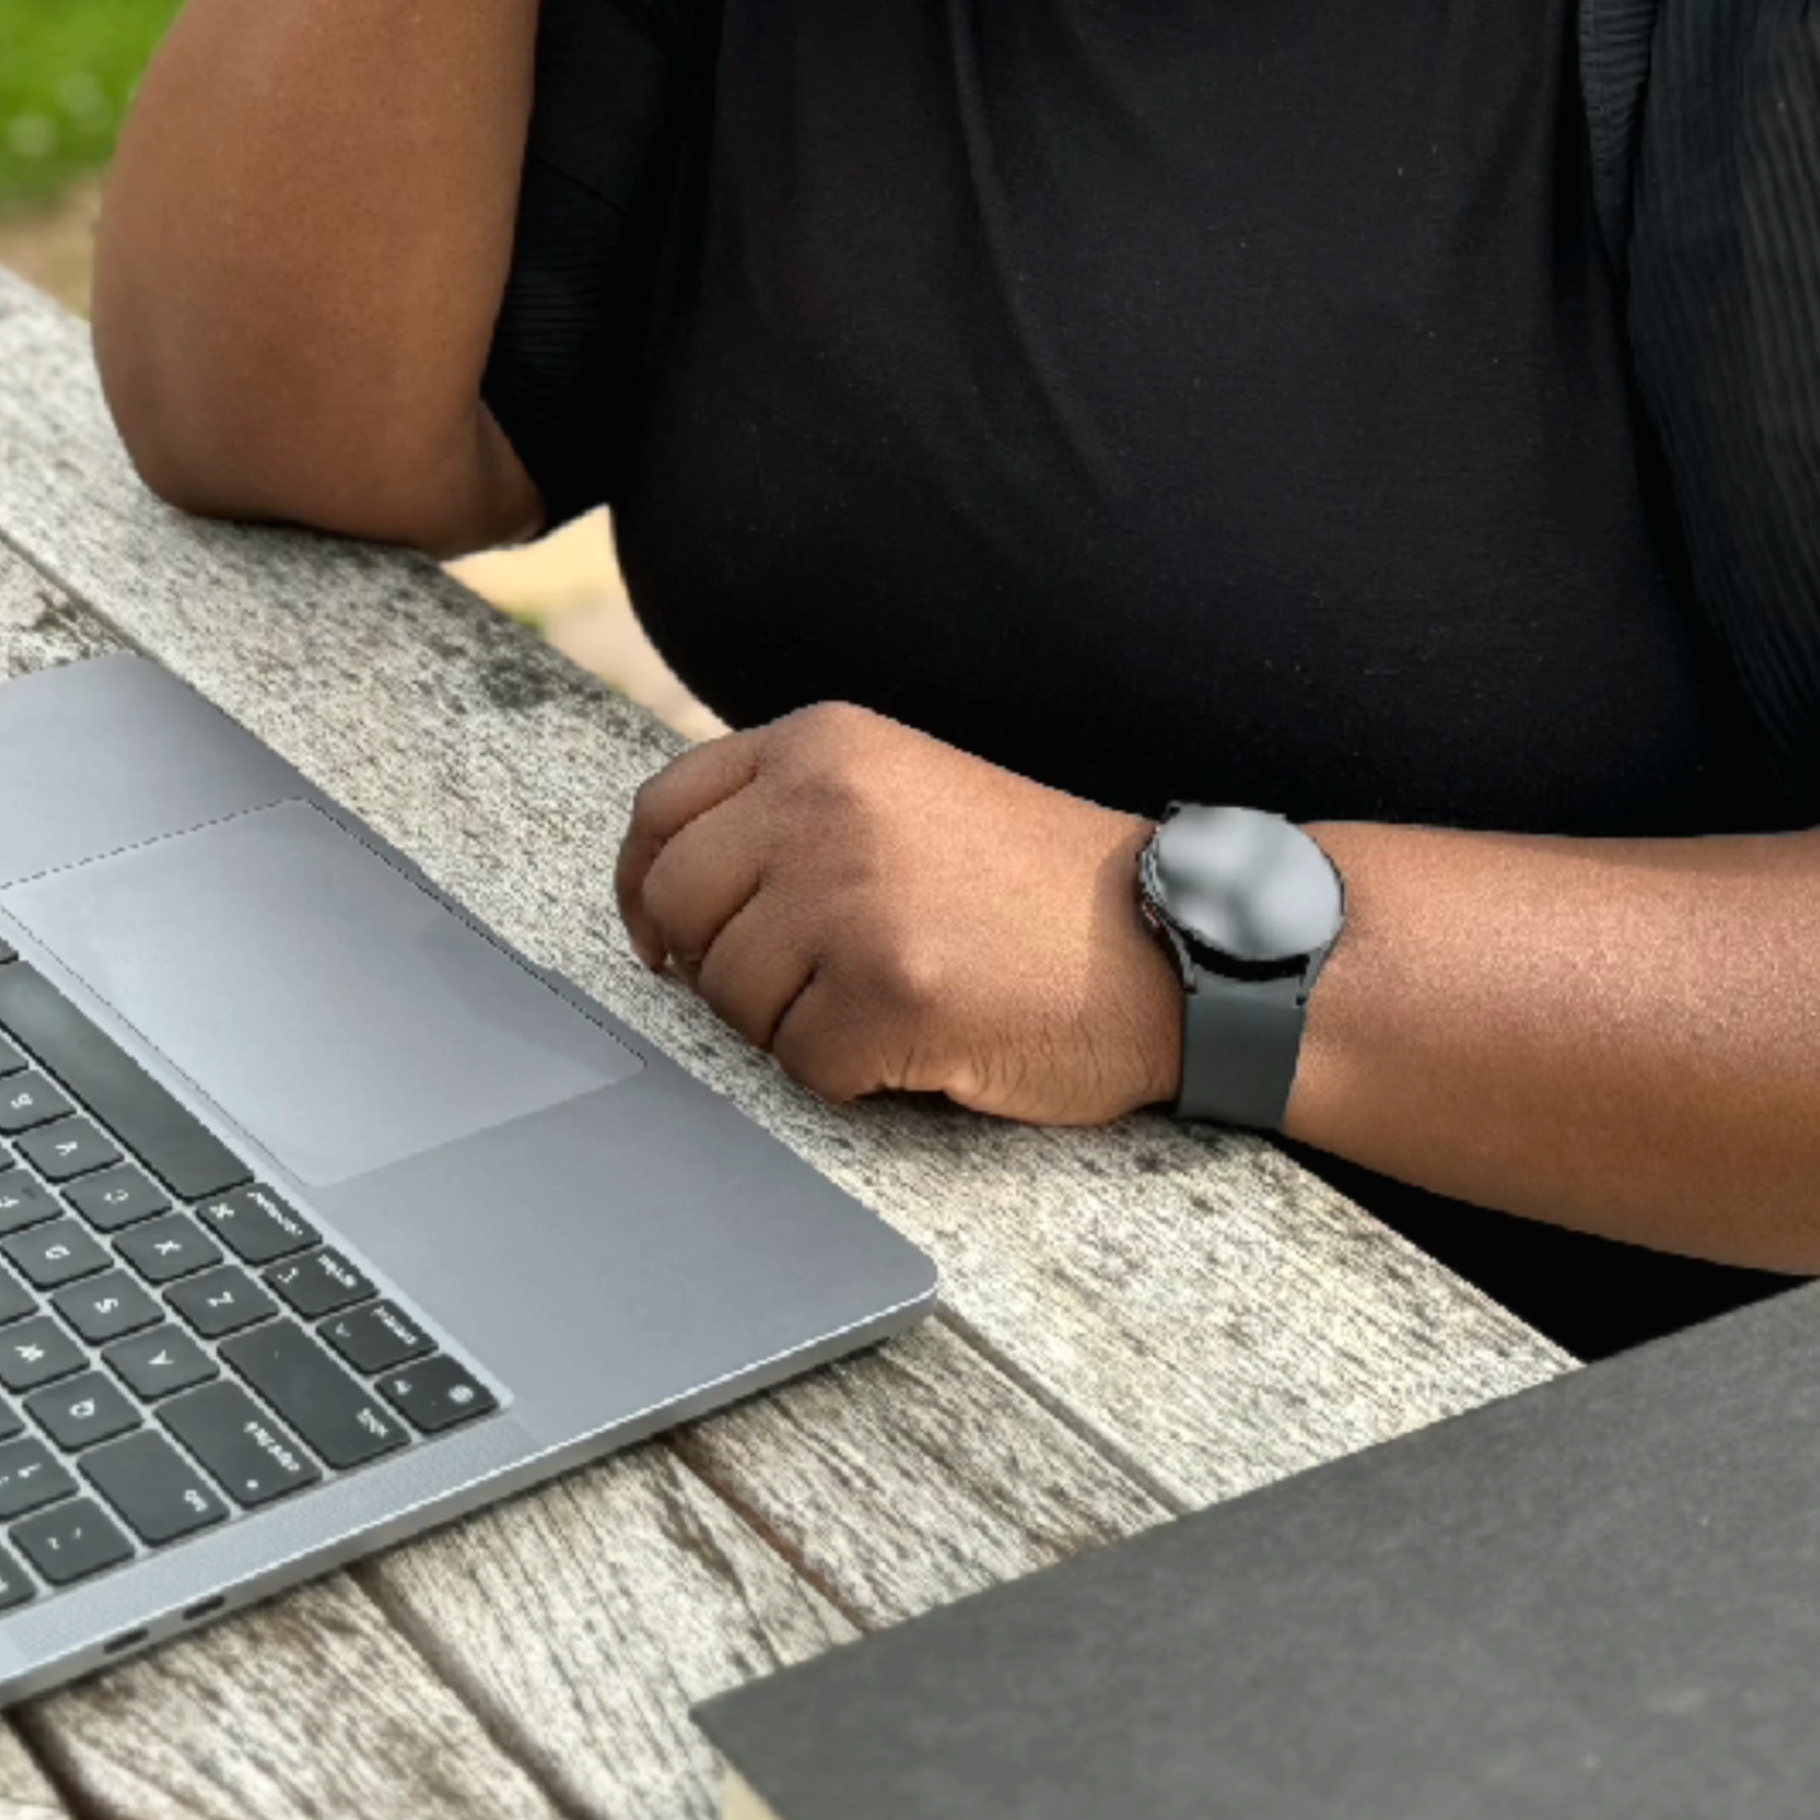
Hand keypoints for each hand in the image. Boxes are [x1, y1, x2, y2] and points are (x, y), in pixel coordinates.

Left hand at [615, 704, 1175, 1122]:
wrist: (1173, 938)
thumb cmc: (1035, 883)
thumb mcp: (902, 789)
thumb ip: (791, 811)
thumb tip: (667, 894)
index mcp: (821, 743)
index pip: (662, 813)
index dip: (645, 889)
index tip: (661, 939)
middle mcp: (822, 803)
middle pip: (679, 910)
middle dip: (720, 969)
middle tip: (800, 989)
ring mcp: (852, 895)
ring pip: (731, 1000)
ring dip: (796, 1026)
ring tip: (892, 997)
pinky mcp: (887, 990)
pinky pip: (803, 1067)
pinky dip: (854, 1075)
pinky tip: (925, 1038)